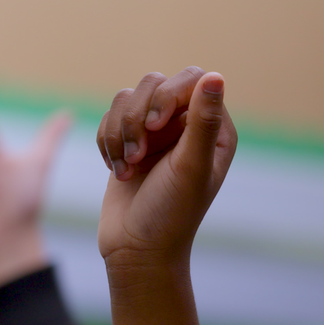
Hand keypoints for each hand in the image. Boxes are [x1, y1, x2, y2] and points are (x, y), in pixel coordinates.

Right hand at [95, 68, 235, 267]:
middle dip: (138, 117)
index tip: (156, 126)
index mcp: (215, 130)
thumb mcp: (191, 166)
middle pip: (154, 82)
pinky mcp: (129, 140)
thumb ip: (202, 121)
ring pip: (126, 98)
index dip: (168, 95)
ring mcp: (157, 132)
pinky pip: (109, 117)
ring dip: (120, 133)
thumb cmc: (172, 213)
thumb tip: (216, 76)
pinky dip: (107, 142)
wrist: (136, 248)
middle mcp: (188, 125)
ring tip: (126, 168)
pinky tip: (117, 172)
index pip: (191, 80)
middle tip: (138, 155)